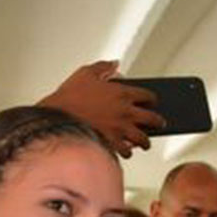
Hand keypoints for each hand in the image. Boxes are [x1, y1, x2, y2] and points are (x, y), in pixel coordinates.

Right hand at [38, 60, 163, 157]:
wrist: (57, 118)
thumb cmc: (69, 96)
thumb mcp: (86, 73)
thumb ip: (103, 67)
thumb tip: (115, 64)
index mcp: (123, 93)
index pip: (149, 96)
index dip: (152, 100)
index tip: (151, 102)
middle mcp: (126, 112)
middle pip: (153, 119)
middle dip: (158, 122)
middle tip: (159, 123)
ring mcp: (121, 130)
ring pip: (143, 139)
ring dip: (145, 141)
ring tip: (144, 143)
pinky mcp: (112, 144)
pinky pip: (127, 152)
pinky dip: (127, 152)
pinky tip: (126, 151)